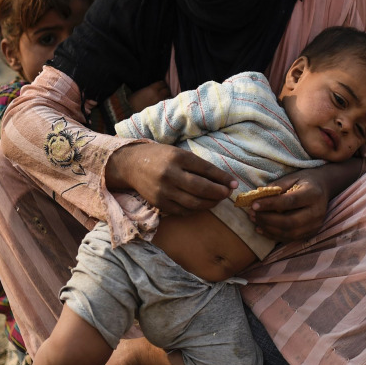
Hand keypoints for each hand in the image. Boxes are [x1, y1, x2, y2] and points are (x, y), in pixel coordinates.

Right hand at [107, 141, 235, 215]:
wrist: (132, 165)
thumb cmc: (160, 156)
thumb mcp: (179, 153)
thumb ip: (198, 166)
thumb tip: (223, 179)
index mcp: (178, 158)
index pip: (206, 170)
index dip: (223, 178)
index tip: (234, 184)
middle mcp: (170, 174)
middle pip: (201, 188)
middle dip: (219, 193)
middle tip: (227, 193)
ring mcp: (163, 191)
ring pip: (193, 203)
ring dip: (210, 203)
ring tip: (217, 200)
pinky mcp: (159, 203)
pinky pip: (182, 211)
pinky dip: (195, 210)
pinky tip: (202, 205)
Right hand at [128, 80, 169, 111]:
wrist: (130, 108)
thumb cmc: (134, 98)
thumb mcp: (143, 90)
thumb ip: (151, 88)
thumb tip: (157, 87)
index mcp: (152, 89)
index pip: (162, 83)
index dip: (162, 84)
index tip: (161, 85)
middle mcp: (157, 95)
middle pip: (167, 90)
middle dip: (166, 89)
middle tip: (164, 90)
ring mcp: (159, 102)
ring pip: (168, 97)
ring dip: (167, 96)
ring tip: (164, 96)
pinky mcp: (158, 108)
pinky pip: (165, 103)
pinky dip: (165, 101)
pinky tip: (163, 102)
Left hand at [245, 164, 351, 242]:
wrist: (323, 188)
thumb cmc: (305, 181)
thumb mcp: (293, 177)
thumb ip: (277, 186)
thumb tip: (258, 196)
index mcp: (313, 194)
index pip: (290, 202)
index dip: (270, 205)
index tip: (254, 204)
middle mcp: (317, 212)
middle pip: (290, 222)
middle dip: (268, 219)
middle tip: (252, 214)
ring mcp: (315, 225)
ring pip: (289, 233)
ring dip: (268, 228)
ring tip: (254, 220)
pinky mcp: (310, 233)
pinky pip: (289, 238)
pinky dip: (273, 235)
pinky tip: (261, 228)